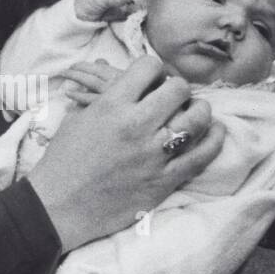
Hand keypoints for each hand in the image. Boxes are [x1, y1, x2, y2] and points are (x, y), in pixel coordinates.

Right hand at [26, 56, 223, 253]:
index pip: (148, 67)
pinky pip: (201, 156)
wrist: (59, 206)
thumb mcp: (78, 118)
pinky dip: (213, 140)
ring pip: (196, 118)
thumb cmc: (62, 161)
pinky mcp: (164, 180)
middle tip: (173, 95)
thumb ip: (104, 97)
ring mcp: (153, 154)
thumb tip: (120, 79)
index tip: (152, 77)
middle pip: (177, 89)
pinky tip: (215, 131)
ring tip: (194, 110)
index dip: (153, 69)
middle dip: (177, 87)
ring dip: (198, 110)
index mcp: (112, 105)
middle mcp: (136, 125)